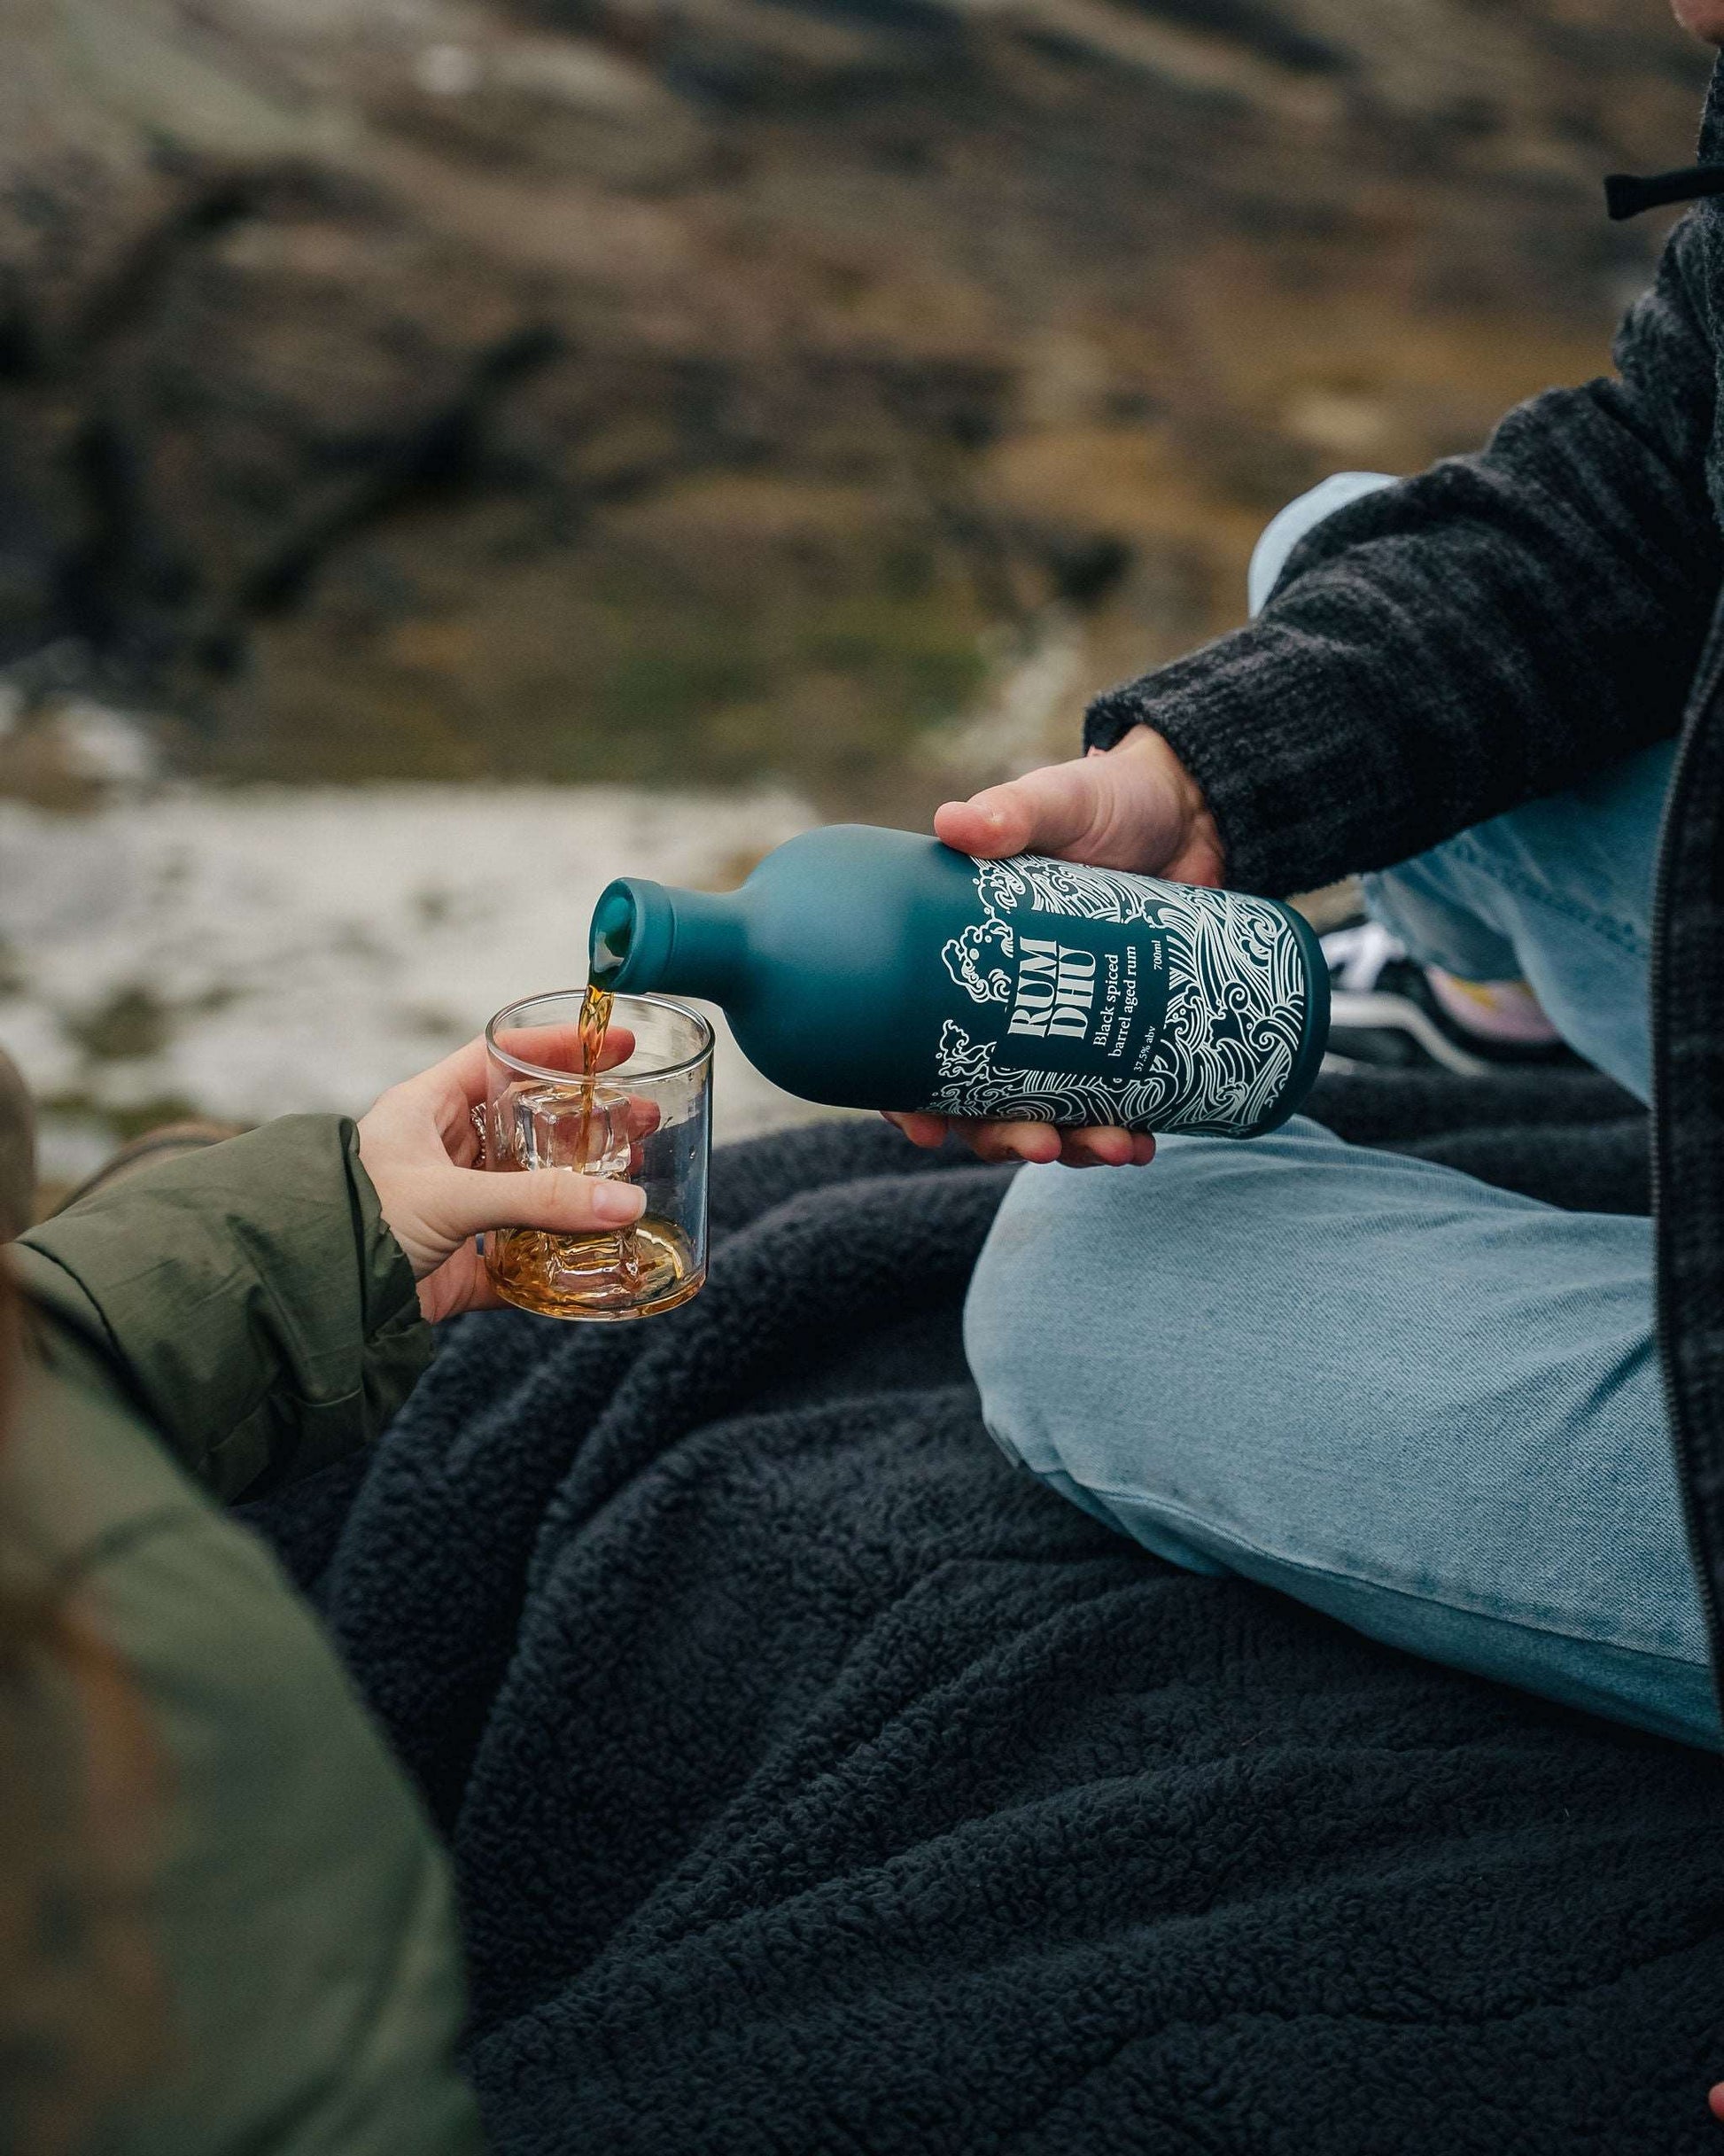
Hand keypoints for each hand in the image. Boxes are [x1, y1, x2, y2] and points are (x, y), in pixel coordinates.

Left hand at [357, 1032, 645, 1323]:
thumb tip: (625, 1201)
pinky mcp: (460, 1263)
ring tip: (634, 1174)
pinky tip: (598, 1248)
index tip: (613, 1046)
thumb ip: (538, 1199)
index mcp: (427, 1111)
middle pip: (527, 1124)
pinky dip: (558, 1254)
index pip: (500, 1058)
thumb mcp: (451, 1198)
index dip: (556, 1047)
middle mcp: (442, 1153)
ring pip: (530, 1187)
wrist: (313, 1300)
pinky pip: (521, 1253)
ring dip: (580, 1184)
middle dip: (584, 1120)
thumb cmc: (357, 1221)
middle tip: (638, 1117)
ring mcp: (453, 1209)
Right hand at [888, 724, 1219, 1166]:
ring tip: (1114, 1147)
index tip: (923, 1130)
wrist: (1196, 811)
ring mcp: (1068, 1027)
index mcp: (966, 960)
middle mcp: (1007, 1006)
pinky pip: (1115, 1102)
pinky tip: (1145, 1143)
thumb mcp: (1056, 803)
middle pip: (982, 1099)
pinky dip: (1126, 1132)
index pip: (914, 1045)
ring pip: (1049, 1111)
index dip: (907, 1098)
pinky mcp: (1128, 1036)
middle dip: (1004, 1137)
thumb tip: (955, 823)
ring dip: (1072, 1144)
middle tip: (1038, 1145)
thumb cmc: (1106, 802)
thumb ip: (1012, 812)